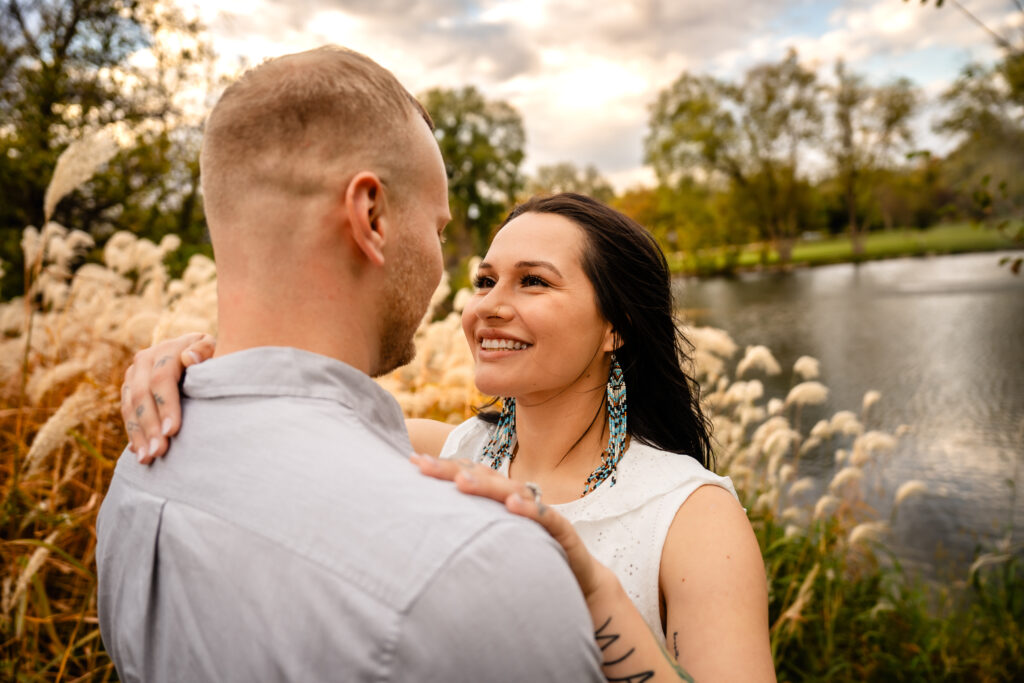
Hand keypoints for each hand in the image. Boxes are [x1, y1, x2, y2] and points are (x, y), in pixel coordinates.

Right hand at [122, 332, 215, 462]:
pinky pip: (127, 413)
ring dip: (138, 434)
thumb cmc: (211, 354)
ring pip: (130, 407)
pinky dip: (133, 433)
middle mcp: (144, 360)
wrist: (195, 350)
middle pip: (142, 395)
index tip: (173, 431)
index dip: (166, 405)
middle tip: (159, 452)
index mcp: (166, 350)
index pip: (162, 379)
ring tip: (147, 458)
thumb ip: (204, 350)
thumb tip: (189, 358)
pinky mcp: (128, 389)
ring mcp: (133, 375)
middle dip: (150, 426)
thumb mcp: (213, 347)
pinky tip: (140, 453)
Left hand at [410, 455, 606, 600]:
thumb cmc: (529, 558)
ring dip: (487, 486)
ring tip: (461, 482)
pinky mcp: (561, 532)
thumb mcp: (493, 542)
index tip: (413, 463)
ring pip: (513, 491)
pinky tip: (512, 506)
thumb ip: (469, 528)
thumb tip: (426, 524)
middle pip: (486, 477)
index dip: (444, 468)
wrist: (579, 582)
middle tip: (424, 466)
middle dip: (454, 470)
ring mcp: (540, 513)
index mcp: (501, 499)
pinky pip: (546, 517)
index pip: (471, 475)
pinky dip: (530, 509)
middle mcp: (519, 499)